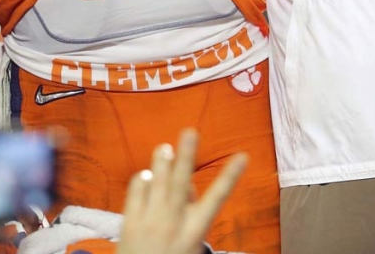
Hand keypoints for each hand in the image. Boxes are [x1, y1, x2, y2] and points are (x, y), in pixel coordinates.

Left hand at [118, 129, 246, 253]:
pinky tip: (145, 177)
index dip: (231, 176)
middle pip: (182, 182)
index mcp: (195, 230)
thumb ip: (191, 214)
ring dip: (161, 162)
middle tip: (191, 132)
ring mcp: (151, 219)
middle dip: (186, 155)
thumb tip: (187, 186)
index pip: (218, 198)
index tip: (244, 155)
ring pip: (157, 181)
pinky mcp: (131, 220)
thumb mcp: (191, 243)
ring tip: (164, 148)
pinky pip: (136, 189)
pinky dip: (141, 179)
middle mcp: (174, 222)